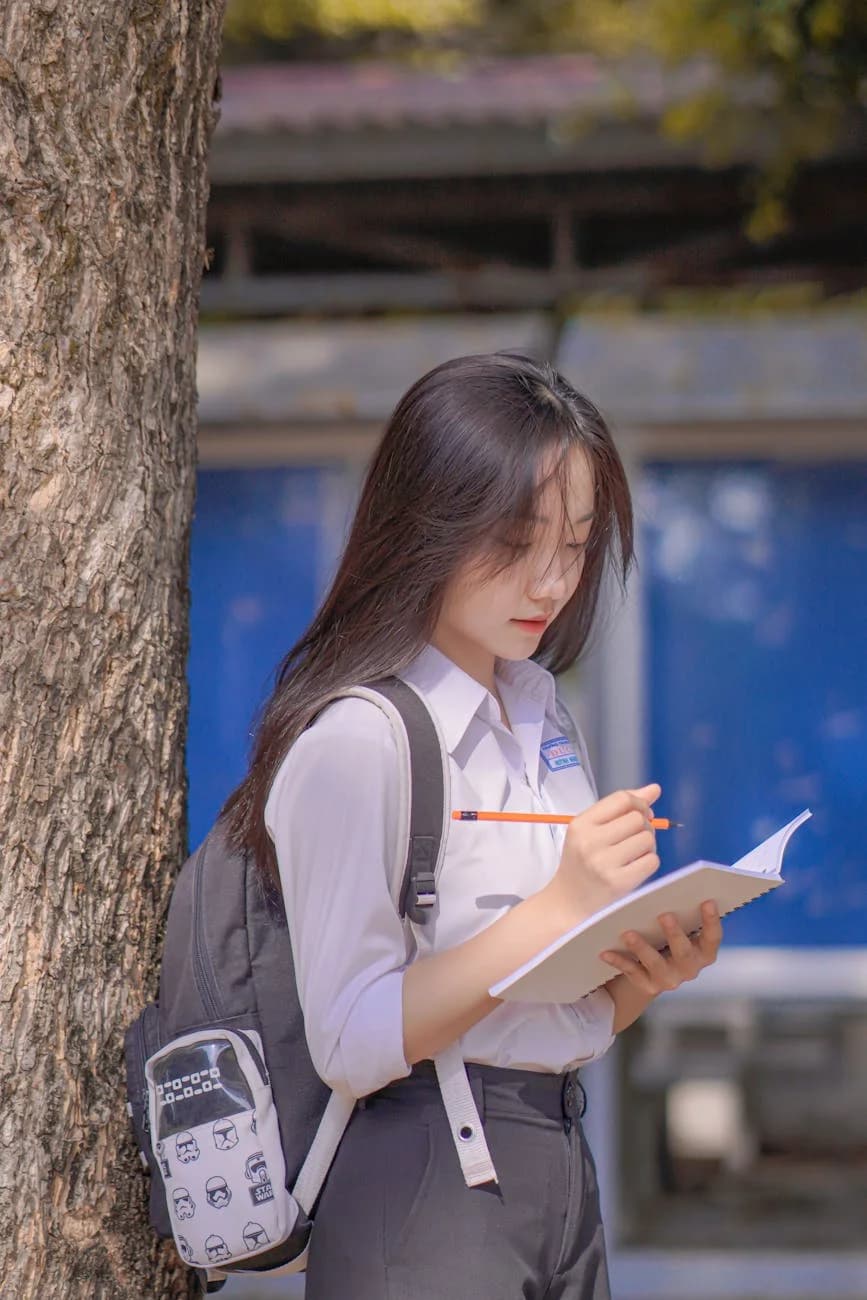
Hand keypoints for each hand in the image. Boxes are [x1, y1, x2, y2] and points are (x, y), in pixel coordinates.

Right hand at [544, 783, 661, 925]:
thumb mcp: (590, 830)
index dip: (639, 802)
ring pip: (647, 839)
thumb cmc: (581, 861)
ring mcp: (604, 864)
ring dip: (647, 844)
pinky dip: (649, 861)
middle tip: (635, 836)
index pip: (622, 799)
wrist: (569, 901)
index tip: (641, 811)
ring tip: (634, 852)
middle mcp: (590, 842)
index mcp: (581, 824)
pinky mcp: (619, 883)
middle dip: (644, 824)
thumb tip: (654, 789)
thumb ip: (619, 807)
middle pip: (638, 818)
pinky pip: (651, 861)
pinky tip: (635, 866)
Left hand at [599, 901, 721, 996]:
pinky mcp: (648, 986)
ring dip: (642, 948)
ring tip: (628, 933)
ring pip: (656, 964)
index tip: (708, 900)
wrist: (647, 973)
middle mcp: (689, 968)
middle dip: (674, 933)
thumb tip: (665, 890)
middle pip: (684, 952)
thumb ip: (677, 914)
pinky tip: (605, 952)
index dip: (712, 921)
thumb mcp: (675, 928)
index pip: (712, 938)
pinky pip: (632, 972)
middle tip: (664, 914)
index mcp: (702, 951)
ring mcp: (669, 979)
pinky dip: (619, 961)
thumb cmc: (664, 938)